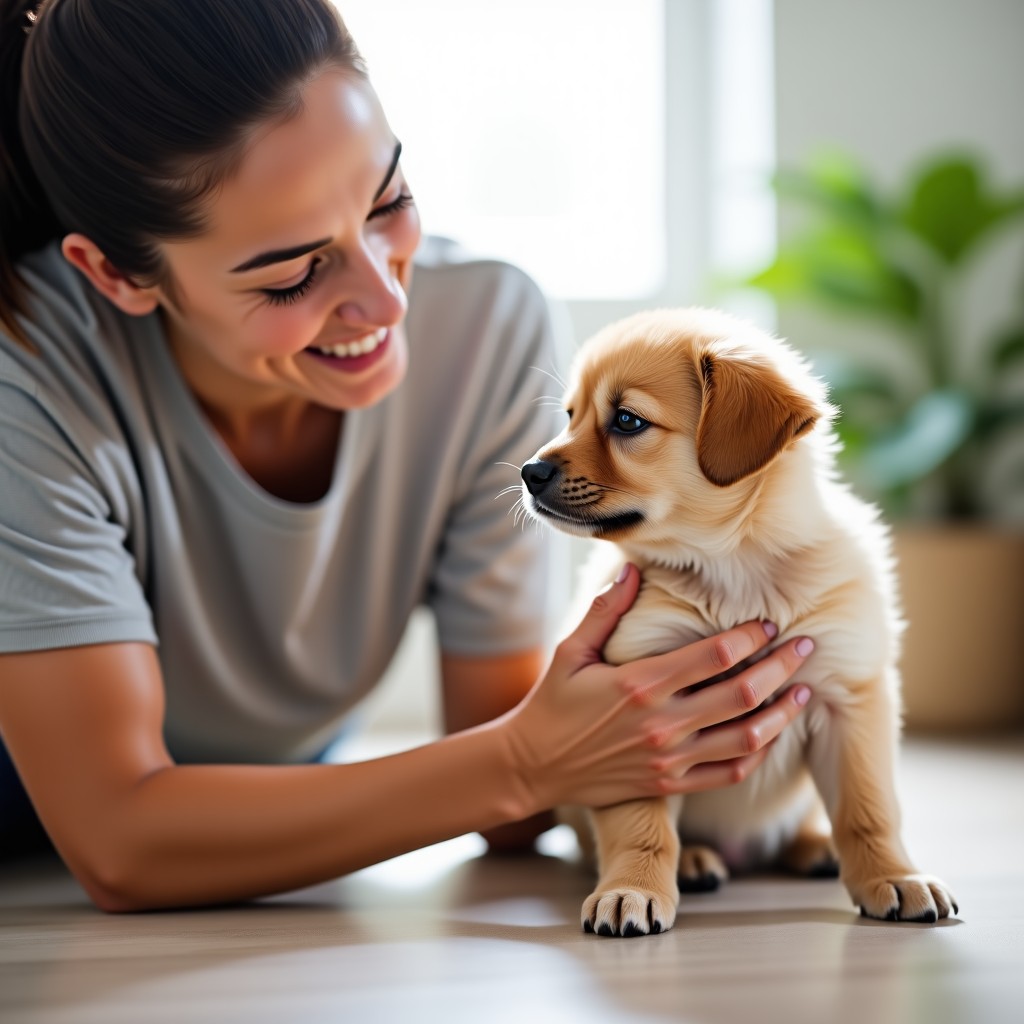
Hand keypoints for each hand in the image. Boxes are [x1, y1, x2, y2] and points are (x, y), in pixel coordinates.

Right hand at [500, 564, 812, 813]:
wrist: (532, 767)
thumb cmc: (551, 703)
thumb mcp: (570, 651)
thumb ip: (606, 610)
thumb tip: (633, 568)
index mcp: (640, 684)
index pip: (713, 656)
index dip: (749, 636)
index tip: (769, 621)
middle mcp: (662, 723)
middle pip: (742, 693)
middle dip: (781, 667)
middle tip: (806, 647)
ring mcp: (670, 758)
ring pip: (746, 737)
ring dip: (781, 713)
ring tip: (804, 692)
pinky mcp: (670, 785)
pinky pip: (728, 772)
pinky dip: (756, 753)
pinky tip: (770, 734)